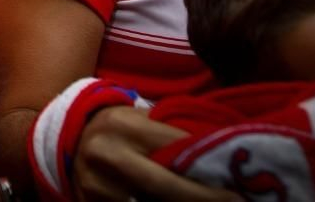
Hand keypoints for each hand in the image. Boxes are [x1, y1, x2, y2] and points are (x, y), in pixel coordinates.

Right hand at [74, 106, 237, 201]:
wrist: (72, 139)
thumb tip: (227, 156)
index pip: (178, 150)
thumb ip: (176, 135)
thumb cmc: (121, 128)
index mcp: (126, 125)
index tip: (242, 190)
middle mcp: (109, 154)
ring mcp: (98, 186)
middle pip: (169, 187)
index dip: (212, 172)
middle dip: (206, 199)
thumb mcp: (143, 120)